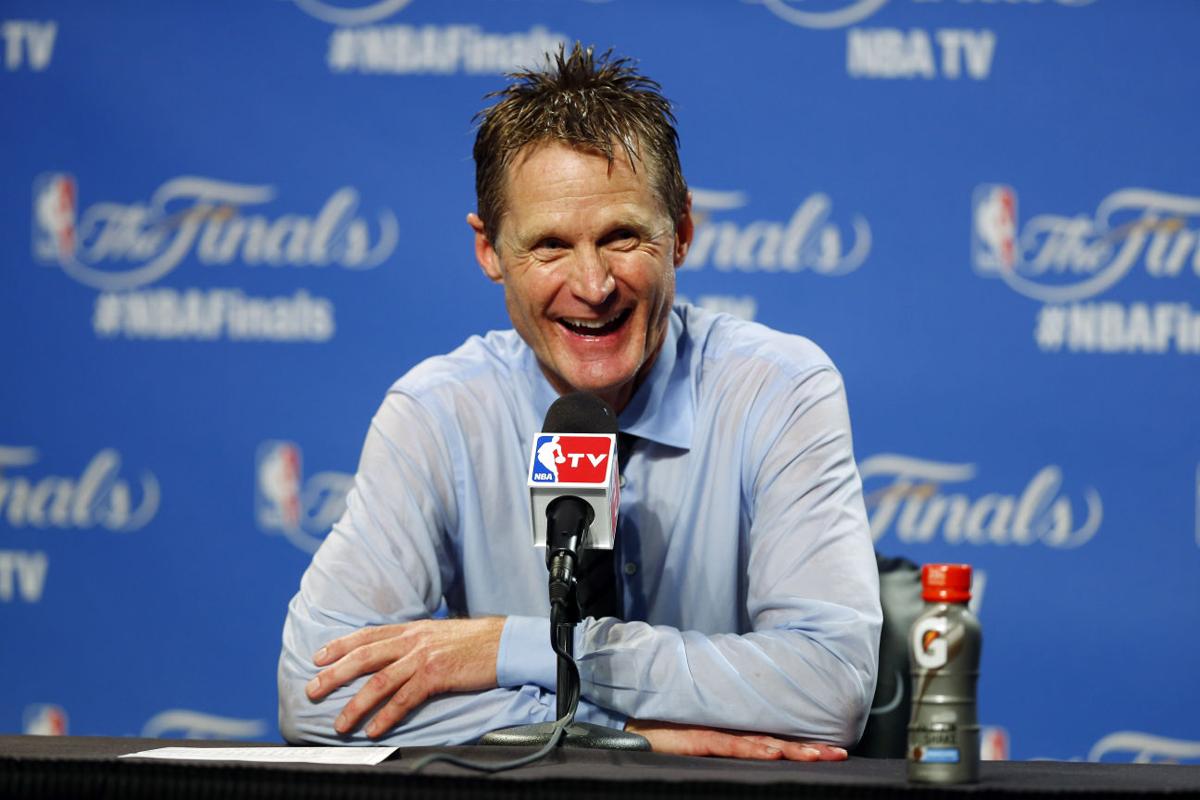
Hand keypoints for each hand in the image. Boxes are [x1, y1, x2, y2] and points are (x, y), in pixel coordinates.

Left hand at [305, 617, 504, 737]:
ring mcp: (424, 657)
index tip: (317, 658)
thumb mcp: (436, 634)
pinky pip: (405, 699)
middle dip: (334, 674)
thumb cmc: (471, 642)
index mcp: (410, 629)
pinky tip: (374, 729)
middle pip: (364, 656)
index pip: (366, 635)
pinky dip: (387, 716)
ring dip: (355, 704)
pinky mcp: (437, 675)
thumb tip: (390, 655)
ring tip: (340, 723)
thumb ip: (411, 643)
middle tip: (312, 690)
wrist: (502, 642)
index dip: (339, 646)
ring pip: (379, 681)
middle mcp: (412, 640)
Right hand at [624, 719, 848, 760]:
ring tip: (817, 756)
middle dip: (808, 749)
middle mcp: (727, 731)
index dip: (803, 746)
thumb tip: (758, 754)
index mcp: (731, 734)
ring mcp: (712, 733)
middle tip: (839, 755)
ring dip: (790, 749)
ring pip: (758, 742)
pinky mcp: (694, 738)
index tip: (833, 751)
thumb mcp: (698, 746)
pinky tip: (771, 753)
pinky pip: (727, 744)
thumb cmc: (660, 736)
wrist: (625, 724)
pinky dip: (751, 749)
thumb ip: (724, 747)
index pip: (774, 740)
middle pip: (775, 741)